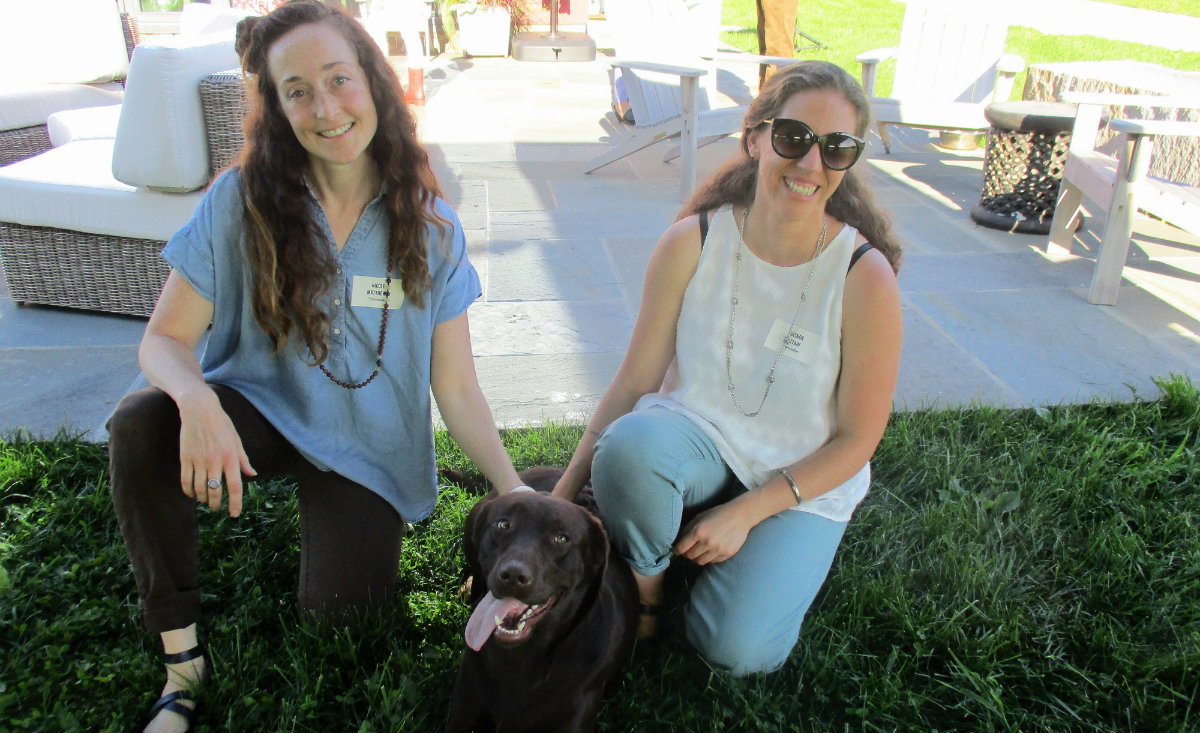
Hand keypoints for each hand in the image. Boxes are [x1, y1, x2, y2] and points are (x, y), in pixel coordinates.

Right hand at [176, 388, 255, 516]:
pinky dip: (189, 491)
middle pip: (215, 492)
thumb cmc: (222, 424)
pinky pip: (186, 481)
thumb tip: (252, 475)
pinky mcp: (186, 458)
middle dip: (216, 505)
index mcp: (231, 457)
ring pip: (199, 489)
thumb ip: (243, 459)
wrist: (200, 409)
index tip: (234, 514)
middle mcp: (215, 460)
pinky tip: (192, 494)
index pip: (235, 486)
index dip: (235, 503)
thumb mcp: (236, 440)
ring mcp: (199, 460)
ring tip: (206, 500)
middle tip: (217, 509)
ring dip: (202, 499)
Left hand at [673, 502, 750, 565]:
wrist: (740, 516)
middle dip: (687, 554)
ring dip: (698, 558)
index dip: (677, 550)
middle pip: (690, 556)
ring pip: (700, 561)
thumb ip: (687, 528)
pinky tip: (711, 550)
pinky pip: (713, 561)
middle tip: (689, 550)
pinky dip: (709, 558)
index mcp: (698, 531)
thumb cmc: (718, 514)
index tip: (677, 550)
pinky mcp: (727, 554)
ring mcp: (718, 549)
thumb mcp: (700, 517)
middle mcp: (707, 542)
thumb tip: (677, 540)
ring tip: (699, 552)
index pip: (681, 548)